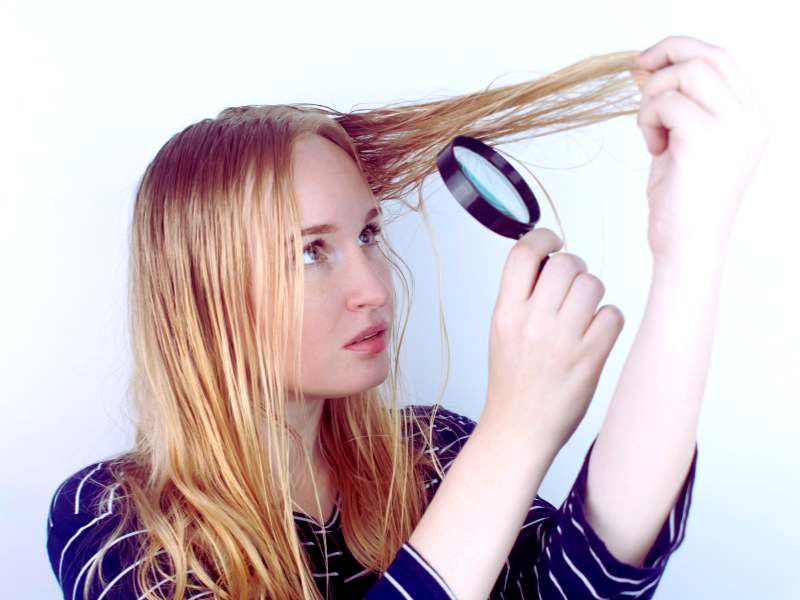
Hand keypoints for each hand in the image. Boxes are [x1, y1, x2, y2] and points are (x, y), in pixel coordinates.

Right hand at [484, 228, 624, 452]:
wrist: (519, 429)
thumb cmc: (513, 381)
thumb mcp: (501, 331)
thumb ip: (520, 295)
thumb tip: (549, 259)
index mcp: (505, 312)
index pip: (524, 253)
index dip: (543, 239)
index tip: (553, 244)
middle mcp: (532, 322)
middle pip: (565, 263)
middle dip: (574, 268)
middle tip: (572, 285)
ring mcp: (562, 340)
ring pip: (593, 284)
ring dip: (593, 294)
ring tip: (583, 313)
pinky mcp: (590, 358)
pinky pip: (613, 315)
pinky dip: (608, 319)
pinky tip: (595, 333)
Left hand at [633, 36, 770, 269]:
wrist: (687, 247)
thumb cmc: (683, 205)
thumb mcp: (685, 145)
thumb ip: (680, 108)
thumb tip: (651, 71)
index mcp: (752, 119)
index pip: (723, 60)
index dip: (683, 50)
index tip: (650, 61)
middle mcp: (751, 119)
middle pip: (708, 55)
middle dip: (666, 55)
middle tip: (637, 72)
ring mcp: (734, 127)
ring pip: (686, 74)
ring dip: (653, 96)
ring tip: (649, 129)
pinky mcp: (706, 139)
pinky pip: (666, 103)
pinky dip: (648, 118)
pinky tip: (653, 146)